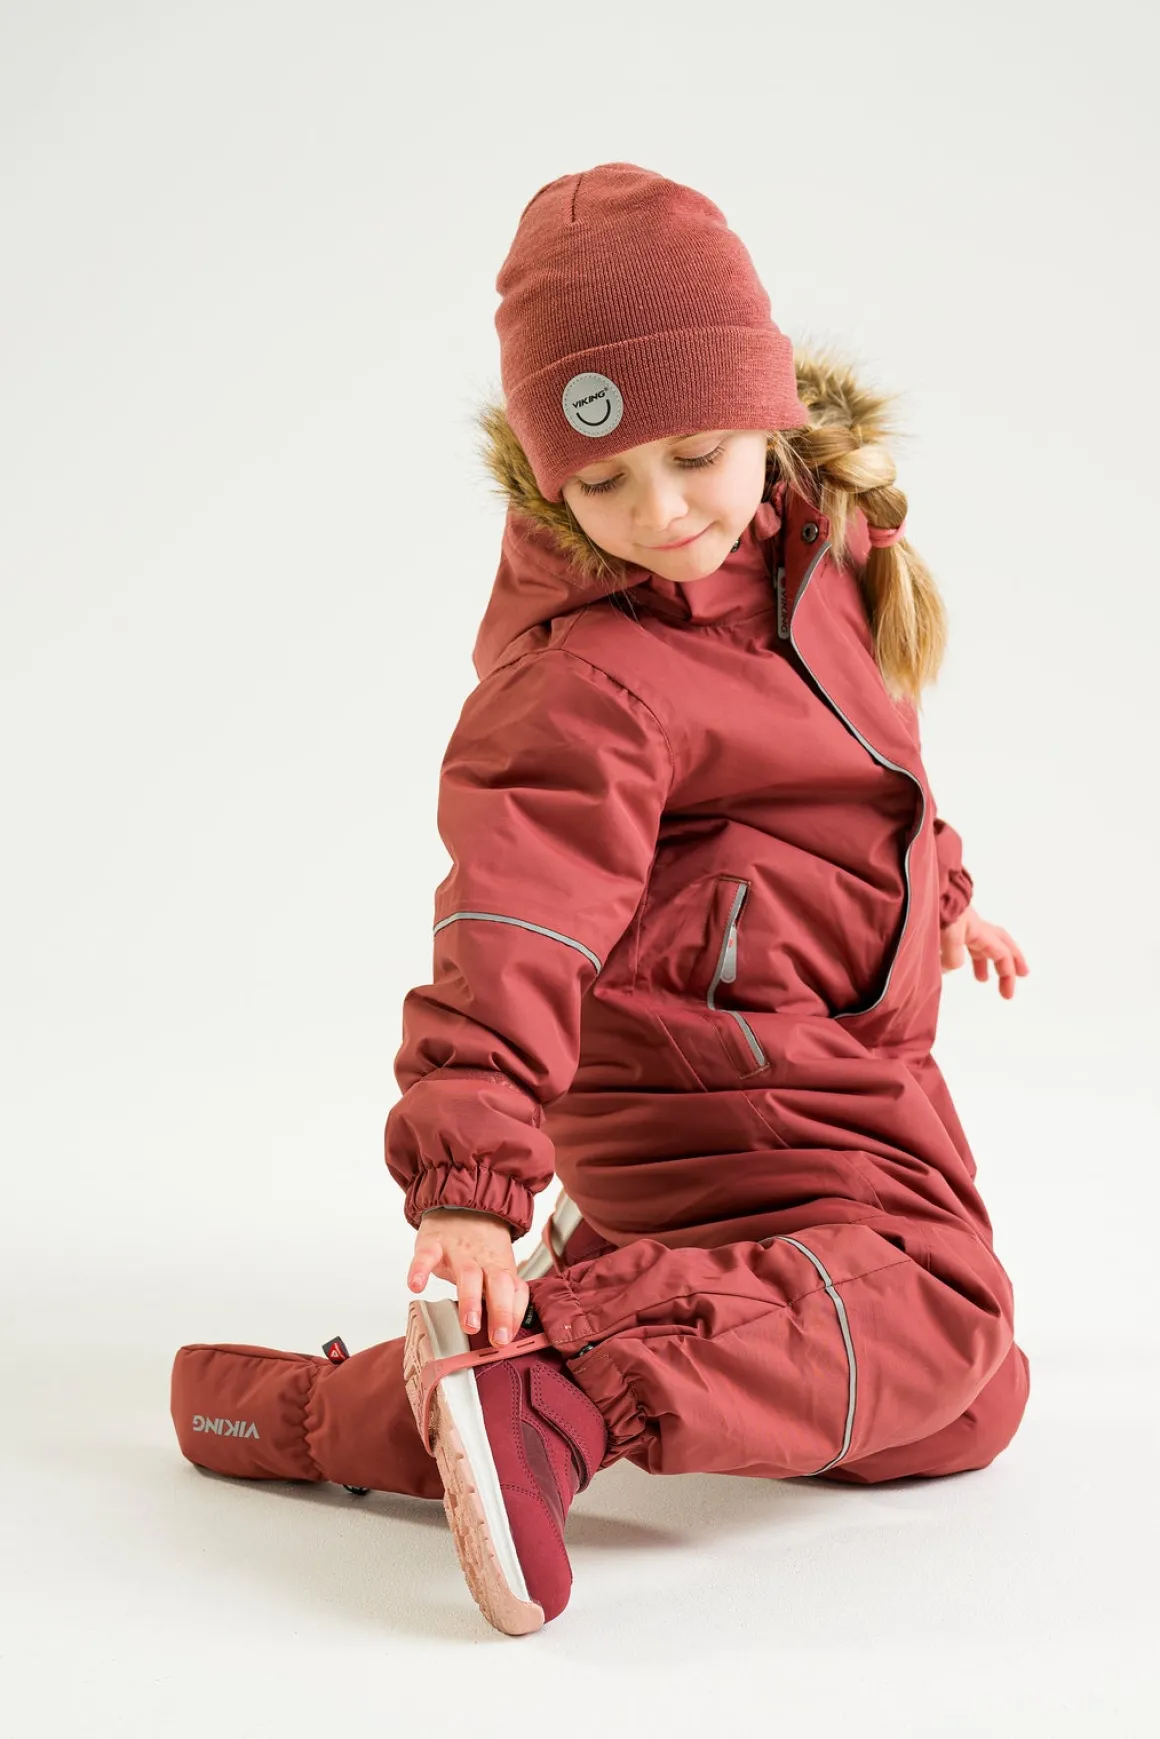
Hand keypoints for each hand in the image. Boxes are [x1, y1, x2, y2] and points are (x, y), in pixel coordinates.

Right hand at [407, 1209, 530, 1349]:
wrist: (460, 1202)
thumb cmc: (480, 1243)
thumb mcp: (496, 1266)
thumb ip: (502, 1294)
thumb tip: (507, 1331)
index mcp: (501, 1266)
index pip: (515, 1290)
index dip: (514, 1314)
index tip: (508, 1339)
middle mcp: (483, 1259)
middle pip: (498, 1283)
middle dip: (500, 1311)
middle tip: (498, 1338)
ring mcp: (458, 1250)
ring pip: (468, 1274)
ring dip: (470, 1300)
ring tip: (469, 1324)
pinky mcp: (433, 1242)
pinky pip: (426, 1255)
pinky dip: (420, 1270)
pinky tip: (416, 1286)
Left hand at [940, 904, 1028, 998]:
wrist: (922, 886)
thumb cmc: (937, 907)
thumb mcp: (947, 935)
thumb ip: (952, 957)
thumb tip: (951, 969)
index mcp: (979, 930)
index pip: (1002, 954)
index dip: (1007, 973)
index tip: (1007, 994)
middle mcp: (974, 925)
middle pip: (1001, 943)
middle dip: (1011, 961)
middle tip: (1021, 975)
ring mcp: (962, 922)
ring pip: (980, 942)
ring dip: (986, 959)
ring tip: (982, 978)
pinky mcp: (948, 920)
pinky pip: (963, 939)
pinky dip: (966, 952)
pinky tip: (954, 963)